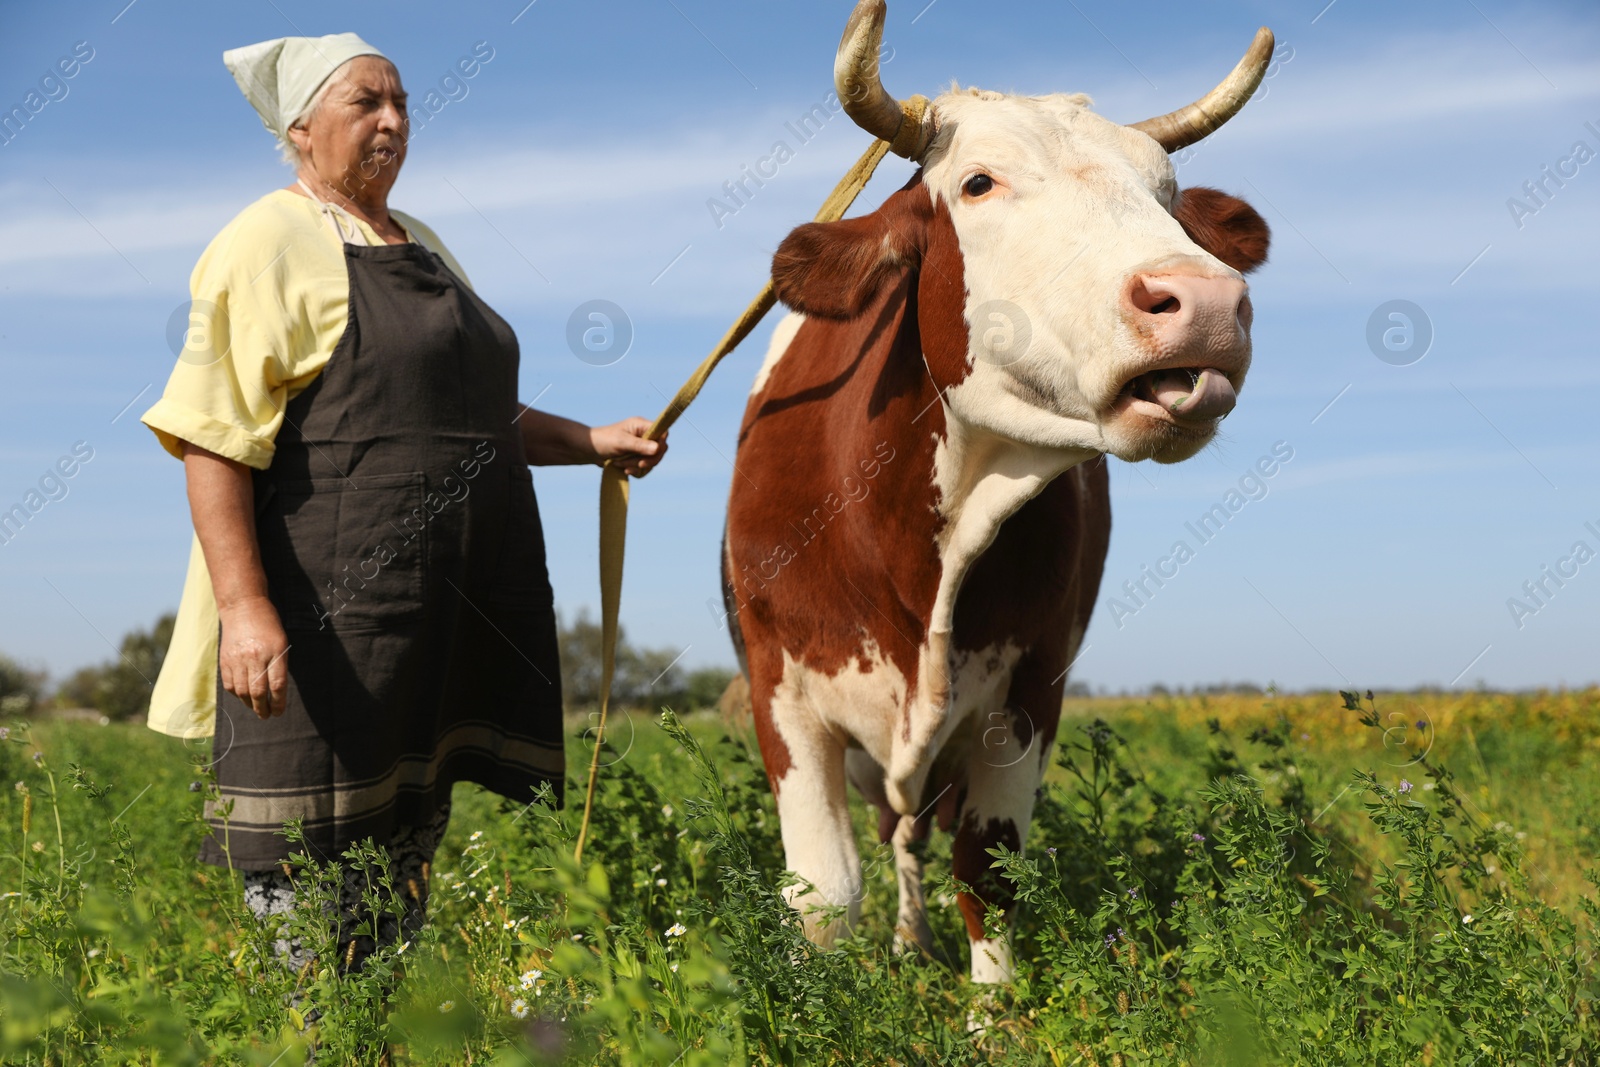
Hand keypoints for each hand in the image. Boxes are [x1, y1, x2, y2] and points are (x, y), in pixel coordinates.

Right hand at [218, 595, 289, 718]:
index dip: (279, 702)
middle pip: (258, 691)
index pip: (277, 685)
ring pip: (242, 691)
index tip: (279, 712)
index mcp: (275, 652)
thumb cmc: (268, 626)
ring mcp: (237, 659)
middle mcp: (255, 657)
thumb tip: (276, 691)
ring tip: (256, 709)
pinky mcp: (225, 660)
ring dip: (250, 704)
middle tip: (267, 716)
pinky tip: (243, 696)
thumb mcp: (282, 642)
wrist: (243, 608)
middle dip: (263, 708)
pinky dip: (236, 694)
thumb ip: (280, 665)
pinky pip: (229, 684)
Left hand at [591, 417, 668, 477]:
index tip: (652, 454)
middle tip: (636, 465)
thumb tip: (659, 448)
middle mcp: (644, 435)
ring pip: (651, 461)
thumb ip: (640, 445)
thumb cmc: (603, 441)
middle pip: (660, 450)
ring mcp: (641, 447)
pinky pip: (644, 468)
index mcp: (642, 426)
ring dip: (637, 466)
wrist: (588, 450)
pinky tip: (623, 470)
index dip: (661, 445)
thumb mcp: (621, 442)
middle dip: (646, 460)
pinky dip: (635, 471)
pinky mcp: (636, 457)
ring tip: (620, 464)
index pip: (662, 433)